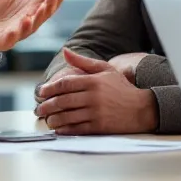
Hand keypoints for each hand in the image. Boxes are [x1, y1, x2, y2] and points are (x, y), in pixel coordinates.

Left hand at [0, 0, 67, 62]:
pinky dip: (17, 32)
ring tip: (42, 6)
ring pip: (32, 25)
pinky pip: (12, 38)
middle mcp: (29, 20)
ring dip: (39, 16)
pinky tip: (23, 22)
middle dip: (52, 1)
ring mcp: (18, 31)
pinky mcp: (4, 40)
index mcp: (32, 7)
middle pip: (46, 12)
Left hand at [33, 49, 157, 134]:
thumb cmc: (121, 88)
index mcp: (93, 81)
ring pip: (67, 117)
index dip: (49, 89)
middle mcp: (93, 97)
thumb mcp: (105, 69)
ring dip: (53, 119)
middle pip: (62, 101)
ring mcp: (96, 113)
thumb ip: (83, 61)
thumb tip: (65, 50)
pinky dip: (65, 130)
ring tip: (47, 120)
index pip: (64, 84)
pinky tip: (59, 129)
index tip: (41, 93)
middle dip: (47, 106)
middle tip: (38, 110)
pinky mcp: (100, 127)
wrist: (142, 108)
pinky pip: (77, 129)